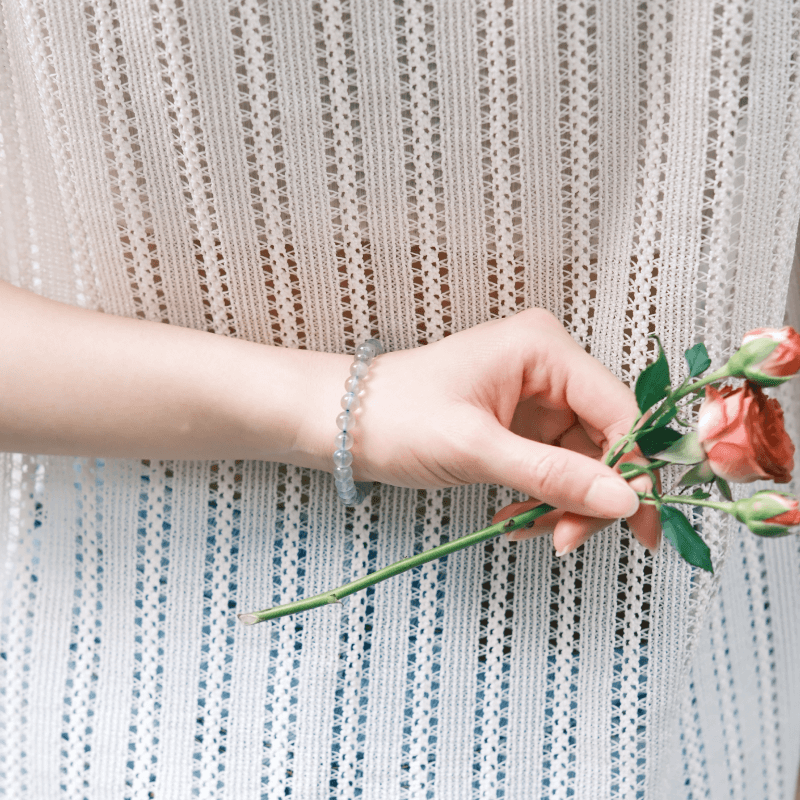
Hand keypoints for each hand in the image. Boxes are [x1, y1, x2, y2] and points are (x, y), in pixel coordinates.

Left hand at [346, 309, 660, 554]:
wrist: (348, 424)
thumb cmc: (398, 417)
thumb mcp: (475, 447)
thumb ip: (551, 474)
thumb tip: (623, 501)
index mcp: (543, 348)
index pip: (617, 409)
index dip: (633, 469)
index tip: (637, 524)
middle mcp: (548, 366)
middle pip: (606, 438)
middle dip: (592, 495)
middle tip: (565, 539)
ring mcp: (537, 396)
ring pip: (584, 460)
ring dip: (564, 503)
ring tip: (527, 528)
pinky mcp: (523, 423)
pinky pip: (555, 466)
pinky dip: (543, 498)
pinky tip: (516, 516)